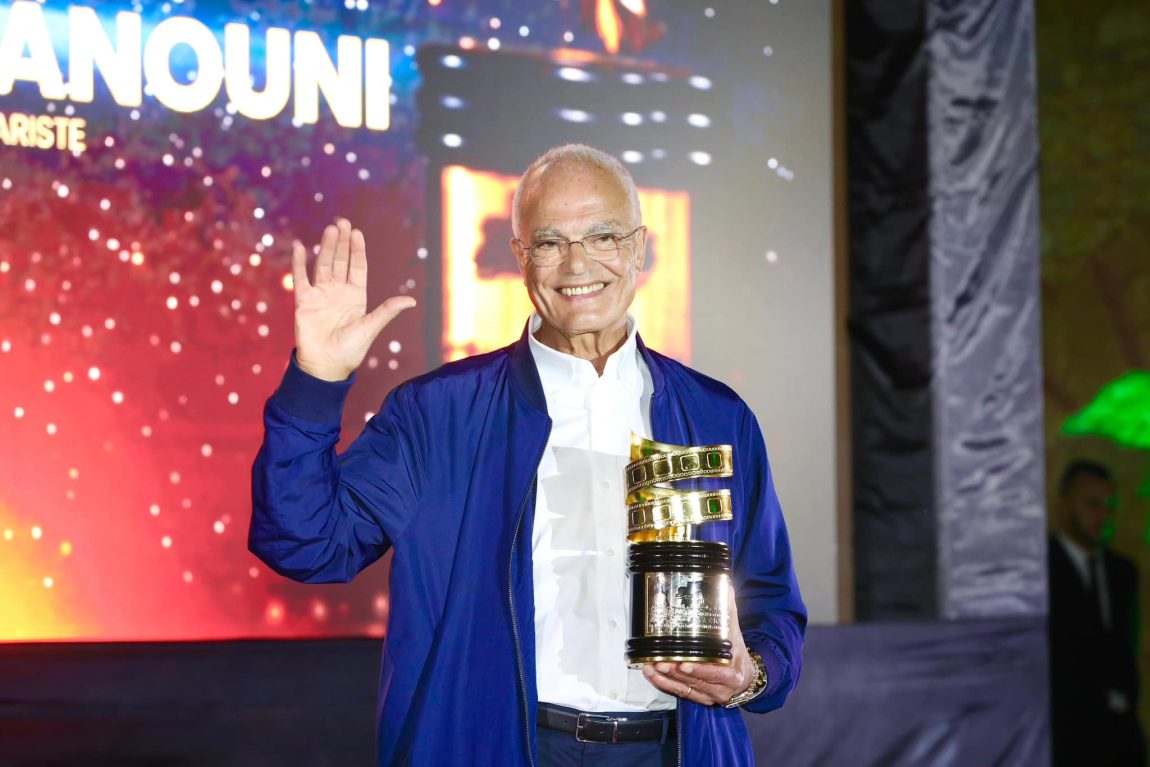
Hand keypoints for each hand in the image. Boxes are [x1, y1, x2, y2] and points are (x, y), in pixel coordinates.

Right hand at [292, 218, 415, 380]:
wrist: (326, 366)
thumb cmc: (351, 350)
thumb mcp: (371, 327)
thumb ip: (387, 311)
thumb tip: (412, 301)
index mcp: (356, 296)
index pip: (357, 267)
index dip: (357, 250)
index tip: (356, 233)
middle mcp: (338, 291)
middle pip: (339, 261)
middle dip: (341, 242)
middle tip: (342, 222)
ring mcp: (321, 294)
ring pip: (323, 265)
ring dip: (326, 247)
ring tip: (329, 229)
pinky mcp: (304, 301)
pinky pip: (301, 278)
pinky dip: (299, 263)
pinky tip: (299, 246)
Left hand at [642, 585, 752, 705]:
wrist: (746, 675)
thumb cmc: (737, 653)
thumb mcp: (735, 633)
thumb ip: (727, 610)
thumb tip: (724, 584)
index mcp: (733, 674)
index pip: (715, 674)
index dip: (700, 670)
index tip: (684, 664)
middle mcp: (722, 688)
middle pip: (696, 682)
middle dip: (675, 672)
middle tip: (660, 662)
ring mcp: (710, 695)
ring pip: (685, 689)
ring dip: (666, 679)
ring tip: (651, 667)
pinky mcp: (699, 699)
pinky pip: (680, 693)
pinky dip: (665, 685)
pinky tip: (653, 675)